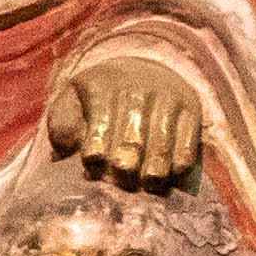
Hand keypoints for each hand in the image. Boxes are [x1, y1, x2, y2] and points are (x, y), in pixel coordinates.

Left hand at [46, 54, 206, 187]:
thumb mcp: (71, 102)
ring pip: (163, 133)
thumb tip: (69, 146)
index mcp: (104, 85)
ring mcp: (169, 95)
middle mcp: (140, 86)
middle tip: (124, 178)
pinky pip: (189, 134)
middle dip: (128, 156)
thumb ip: (63, 123)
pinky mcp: (191, 108)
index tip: (93, 163)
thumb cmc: (95, 102)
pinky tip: (175, 174)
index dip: (97, 142)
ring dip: (157, 161)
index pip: (101, 116)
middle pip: (134, 127)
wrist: (138, 72)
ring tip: (151, 183)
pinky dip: (183, 154)